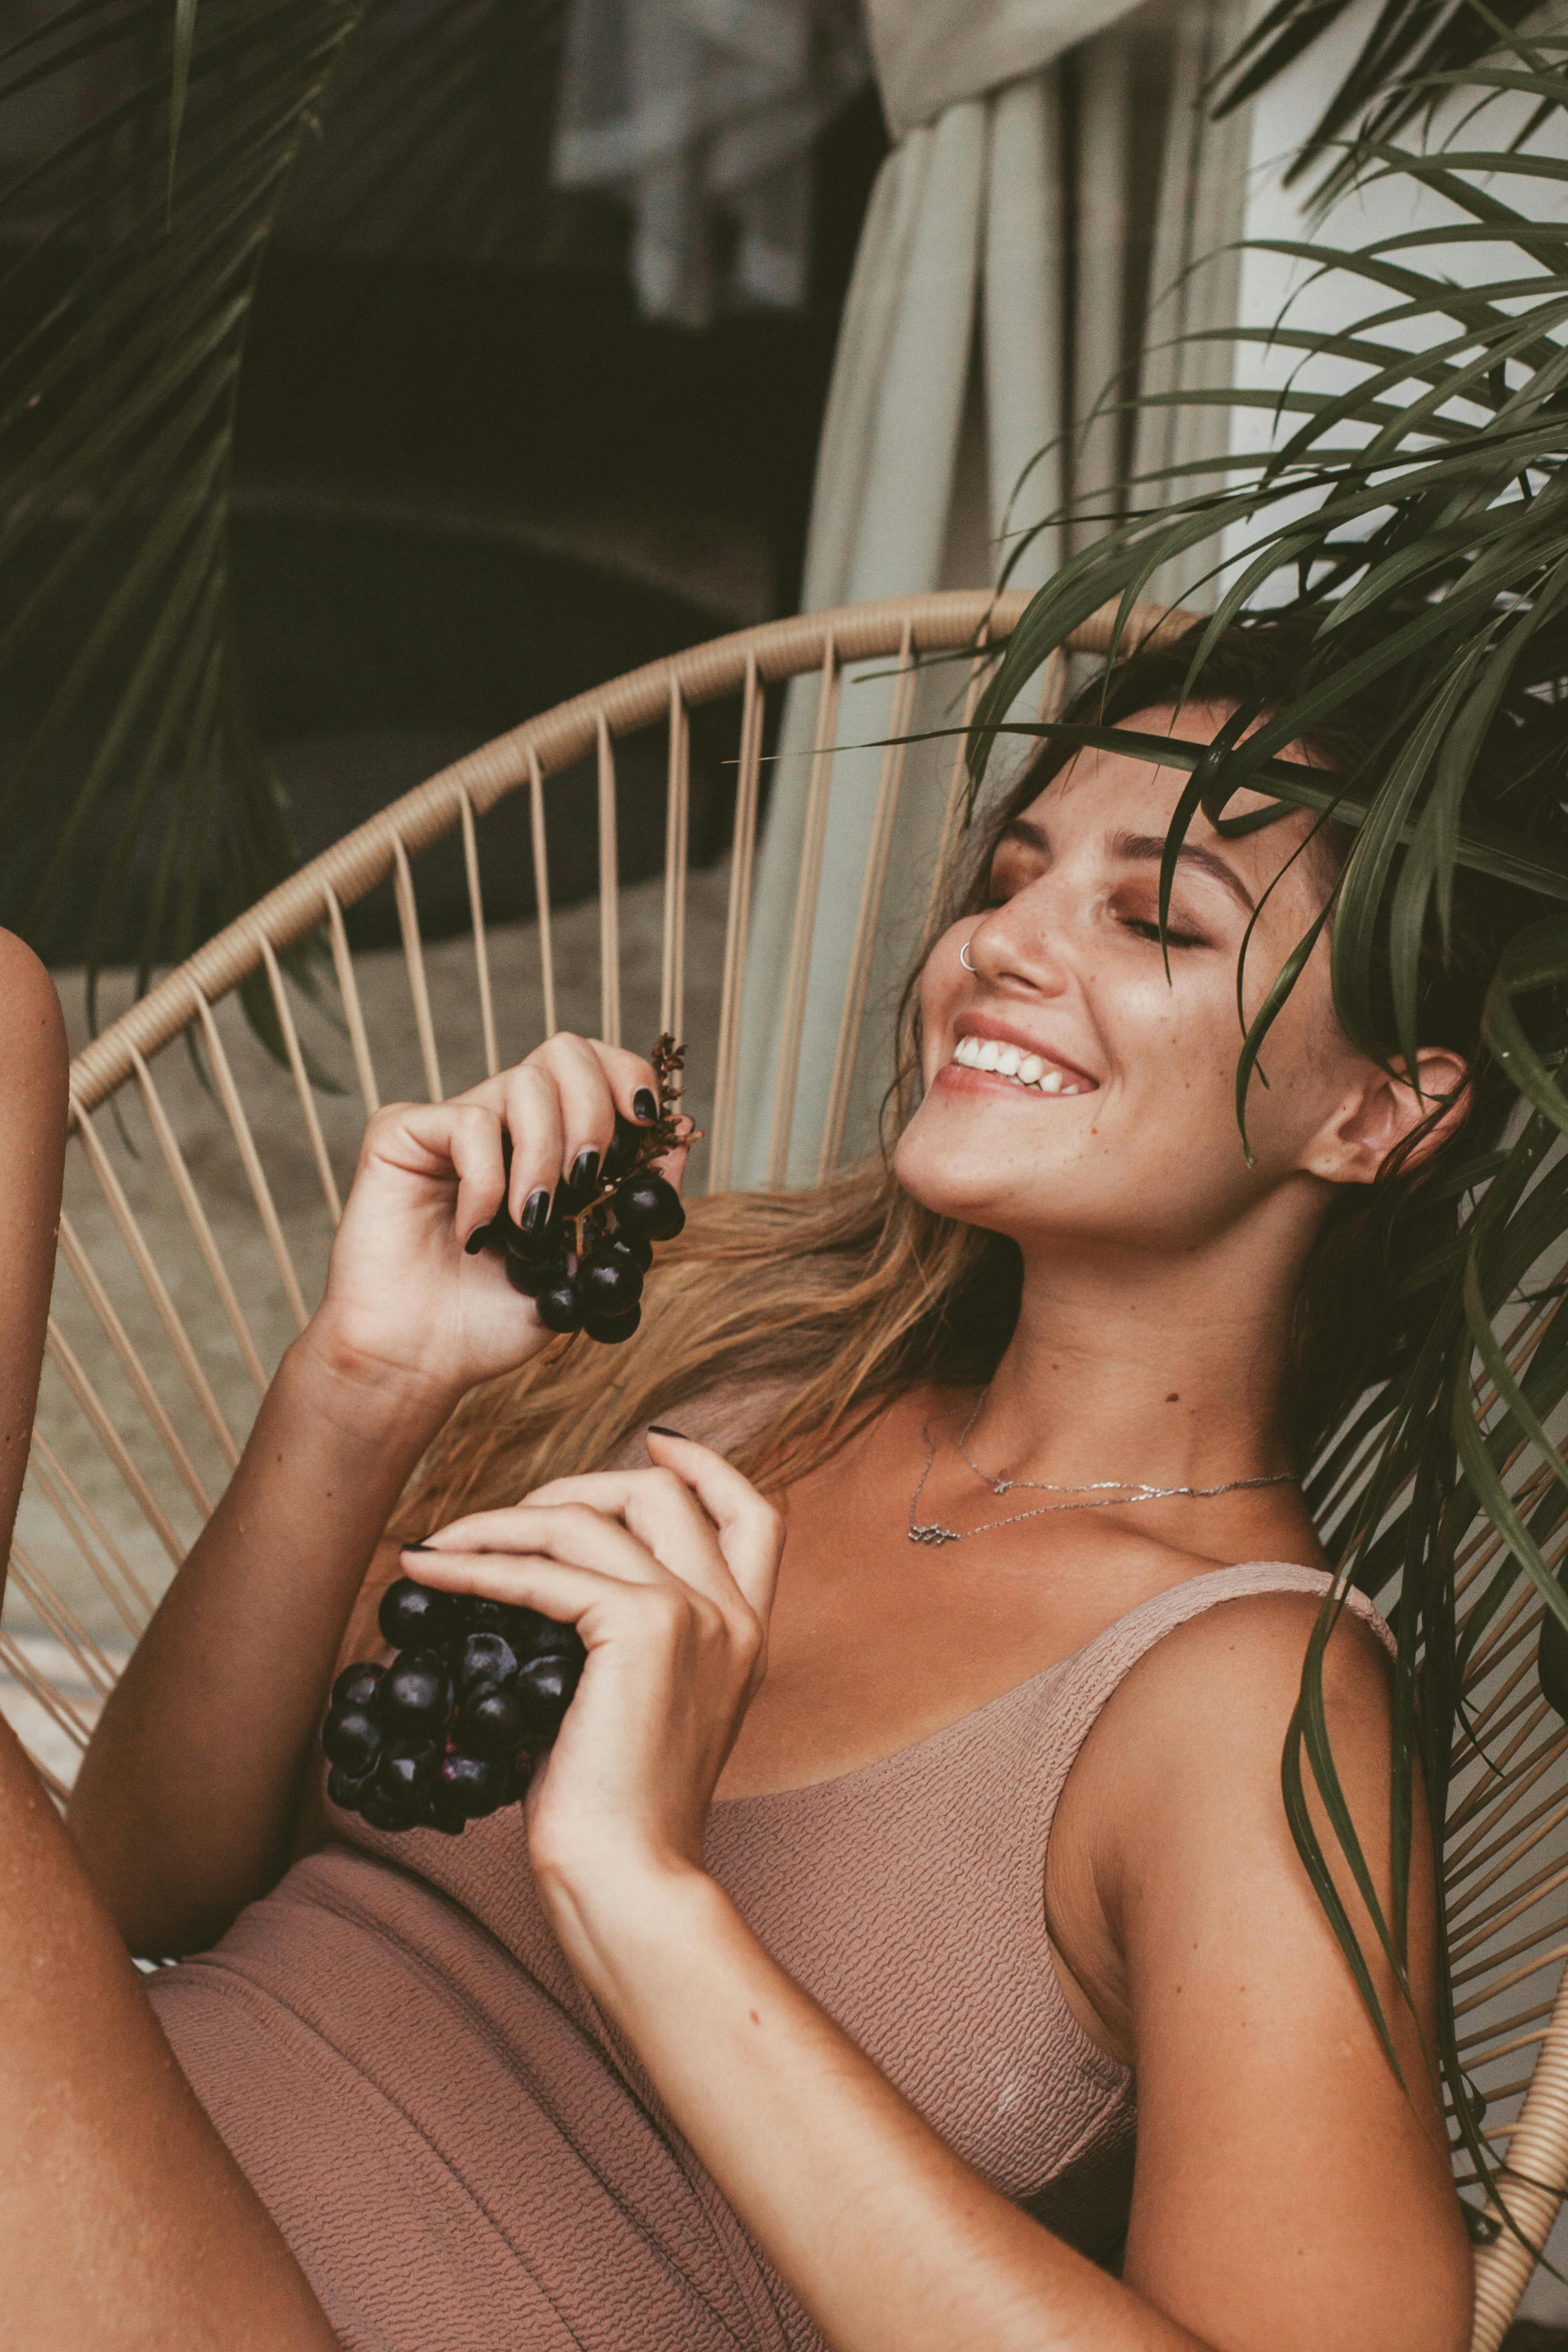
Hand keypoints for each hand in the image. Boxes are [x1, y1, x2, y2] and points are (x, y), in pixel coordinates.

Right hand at [301, 1034, 687, 1414]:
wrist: (421, 1359)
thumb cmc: (496, 1317)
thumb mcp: (588, 1266)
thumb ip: (633, 1202)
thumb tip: (683, 1133)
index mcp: (549, 1140)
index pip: (598, 1066)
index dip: (630, 1076)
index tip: (647, 1121)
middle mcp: (503, 1120)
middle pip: (566, 1051)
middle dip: (594, 1113)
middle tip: (585, 1182)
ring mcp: (453, 1123)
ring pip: (524, 1082)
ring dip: (544, 1158)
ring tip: (529, 1225)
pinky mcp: (402, 1133)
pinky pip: (467, 1122)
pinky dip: (485, 1183)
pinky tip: (473, 1234)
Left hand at [402, 1434, 782, 1900]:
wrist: (632, 1881)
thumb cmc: (619, 1814)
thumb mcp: (641, 1709)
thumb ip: (626, 1643)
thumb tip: (546, 1588)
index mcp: (745, 1632)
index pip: (752, 1511)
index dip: (705, 1463)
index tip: (657, 1440)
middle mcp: (731, 1614)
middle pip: (659, 1492)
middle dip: (574, 1485)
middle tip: (504, 1520)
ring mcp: (695, 1616)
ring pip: (589, 1517)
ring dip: (501, 1520)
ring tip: (441, 1544)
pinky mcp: (644, 1629)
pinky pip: (545, 1571)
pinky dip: (478, 1566)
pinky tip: (427, 1575)